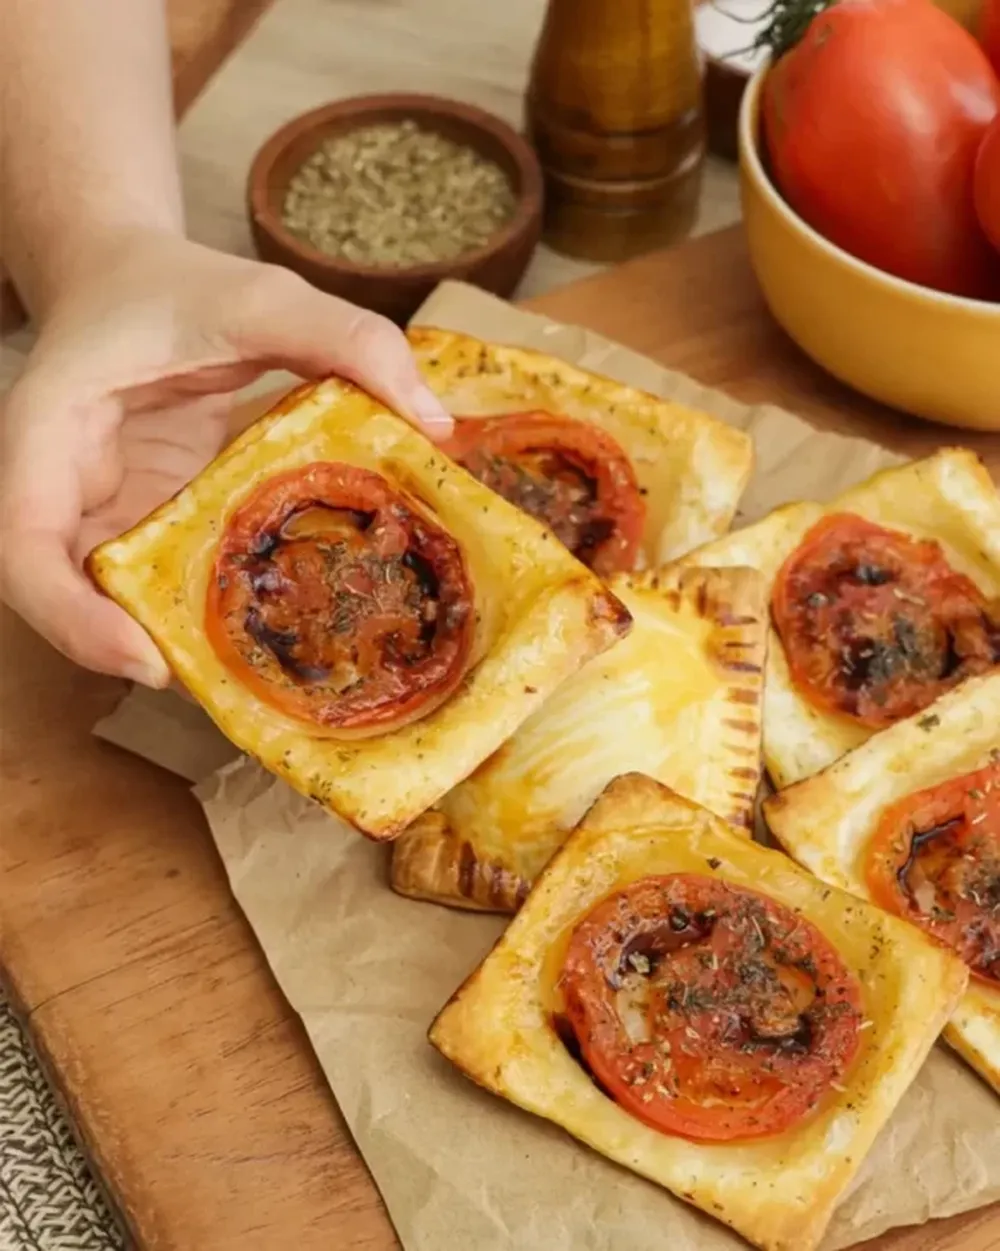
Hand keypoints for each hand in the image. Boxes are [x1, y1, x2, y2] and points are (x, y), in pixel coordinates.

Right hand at [0, 229, 453, 687]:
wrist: (132, 277)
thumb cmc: (176, 285)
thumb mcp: (260, 294)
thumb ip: (344, 337)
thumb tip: (433, 420)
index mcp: (50, 429)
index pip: (22, 540)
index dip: (69, 616)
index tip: (146, 661)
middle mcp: (61, 485)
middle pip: (62, 596)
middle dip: (129, 653)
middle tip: (220, 693)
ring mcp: (101, 512)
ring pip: (112, 601)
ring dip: (173, 643)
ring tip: (255, 682)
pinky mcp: (141, 522)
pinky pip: (160, 579)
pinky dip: (206, 611)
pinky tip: (273, 628)